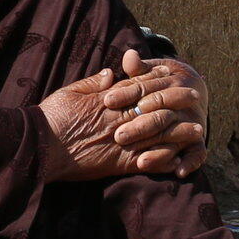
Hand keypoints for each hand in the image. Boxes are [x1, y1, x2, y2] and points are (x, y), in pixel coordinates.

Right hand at [38, 49, 206, 182]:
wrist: (41, 146)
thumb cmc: (52, 117)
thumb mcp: (70, 92)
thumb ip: (92, 83)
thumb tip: (112, 74)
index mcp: (109, 100)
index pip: (140, 88)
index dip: (159, 82)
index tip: (174, 76)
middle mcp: (120, 120)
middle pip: (156, 108)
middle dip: (177, 101)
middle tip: (195, 96)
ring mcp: (122, 142)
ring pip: (158, 135)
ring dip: (179, 132)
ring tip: (197, 129)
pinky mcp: (119, 164)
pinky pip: (148, 162)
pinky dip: (164, 160)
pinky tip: (180, 159)